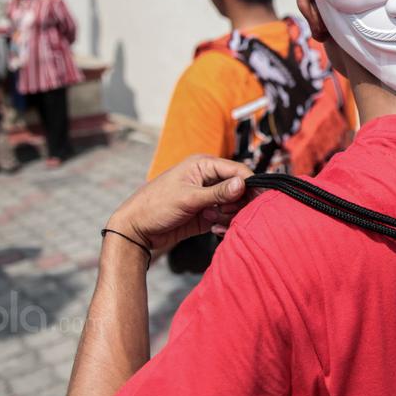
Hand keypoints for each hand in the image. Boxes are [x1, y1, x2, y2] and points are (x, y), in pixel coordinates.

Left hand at [105, 155, 252, 252]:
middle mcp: (208, 178)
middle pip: (239, 188)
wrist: (136, 230)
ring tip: (214, 221)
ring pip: (234, 204)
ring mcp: (207, 196)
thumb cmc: (155, 206)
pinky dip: (224, 224)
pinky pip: (225, 217)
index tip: (259, 199)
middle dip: (239, 203)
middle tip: (230, 214)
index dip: (250, 183)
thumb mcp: (188, 198)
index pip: (238, 170)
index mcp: (203, 165)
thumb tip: (244, 183)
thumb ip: (218, 192)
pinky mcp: (206, 213)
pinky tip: (214, 228)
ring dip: (230, 215)